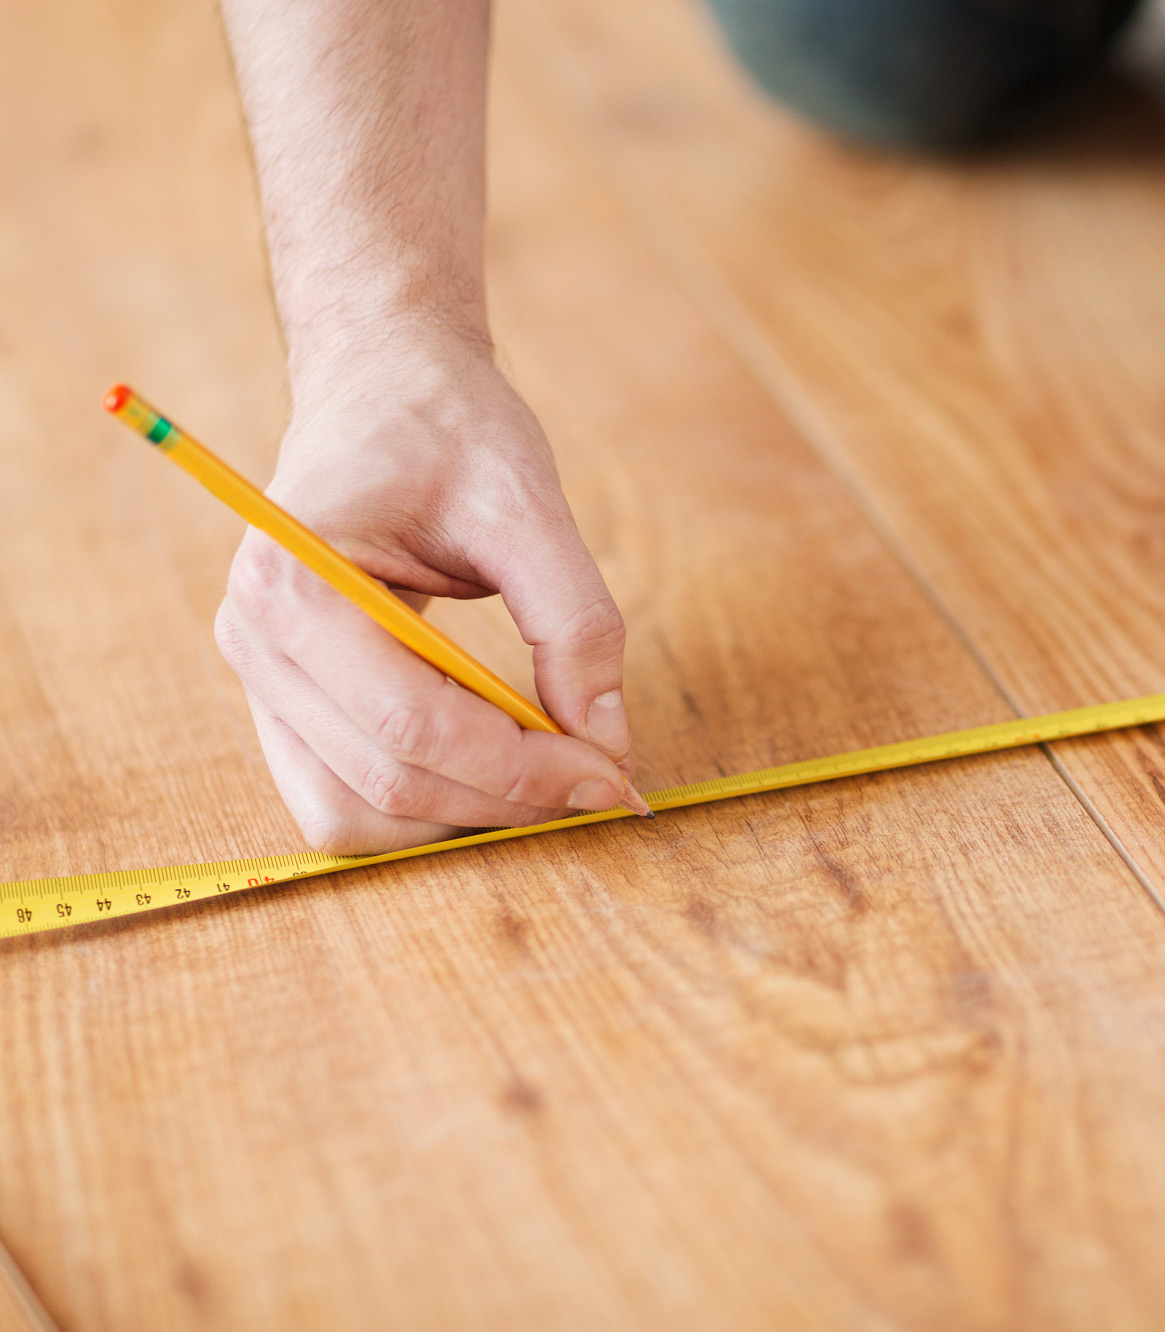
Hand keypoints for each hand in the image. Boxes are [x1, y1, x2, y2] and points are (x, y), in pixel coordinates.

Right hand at [215, 333, 645, 852]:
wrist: (385, 385)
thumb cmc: (447, 426)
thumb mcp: (529, 504)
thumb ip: (575, 621)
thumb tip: (607, 739)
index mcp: (292, 580)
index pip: (410, 724)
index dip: (521, 768)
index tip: (613, 772)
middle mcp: (253, 639)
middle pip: (386, 781)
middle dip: (507, 798)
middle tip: (604, 780)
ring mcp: (259, 678)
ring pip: (356, 813)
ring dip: (464, 816)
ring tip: (555, 775)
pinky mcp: (286, 700)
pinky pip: (345, 794)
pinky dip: (429, 805)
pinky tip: (504, 769)